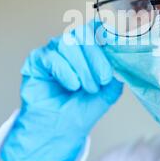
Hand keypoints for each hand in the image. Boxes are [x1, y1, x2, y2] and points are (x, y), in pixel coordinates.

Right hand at [0, 20, 122, 160]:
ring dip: (82, 68)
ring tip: (86, 89)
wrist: (59, 132)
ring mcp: (52, 51)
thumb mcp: (107, 93)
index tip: (116, 47)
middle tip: (102, 80)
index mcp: (87, 48)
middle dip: (96, 58)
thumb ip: (115, 74)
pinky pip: (51, 57)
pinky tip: (72, 86)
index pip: (96, 28)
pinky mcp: (36, 61)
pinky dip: (65, 71)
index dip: (106, 34)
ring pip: (68, 44)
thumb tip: (123, 60)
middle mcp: (70, 45)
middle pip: (83, 33)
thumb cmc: (79, 111)